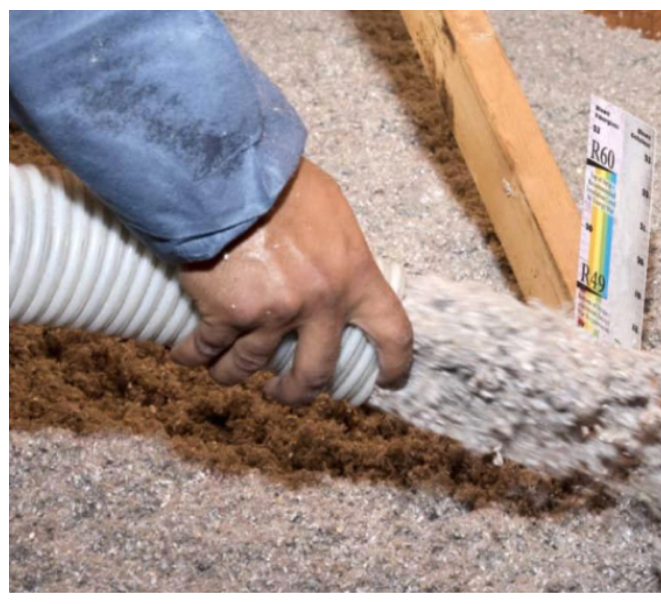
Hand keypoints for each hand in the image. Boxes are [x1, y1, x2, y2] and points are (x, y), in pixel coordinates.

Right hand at [172, 157, 412, 405]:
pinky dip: (193, 355)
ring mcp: (273, 313)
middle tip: (286, 392)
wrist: (228, 173)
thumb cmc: (280, 182)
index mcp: (356, 276)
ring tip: (224, 371)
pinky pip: (208, 348)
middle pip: (317, 372)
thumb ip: (338, 250)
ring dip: (234, 374)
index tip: (387, 380)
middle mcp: (321, 303)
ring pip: (251, 367)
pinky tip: (186, 354)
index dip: (394, 363)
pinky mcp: (229, 314)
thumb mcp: (332, 212)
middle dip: (298, 391)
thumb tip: (333, 267)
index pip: (393, 332)